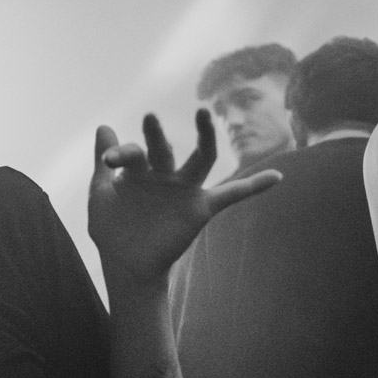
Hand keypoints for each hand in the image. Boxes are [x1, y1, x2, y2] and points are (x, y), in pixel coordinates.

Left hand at [88, 110, 280, 283]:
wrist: (125, 264)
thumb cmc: (110, 228)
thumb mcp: (100, 193)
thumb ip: (104, 159)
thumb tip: (103, 124)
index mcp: (139, 171)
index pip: (133, 153)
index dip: (120, 154)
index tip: (108, 160)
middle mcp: (164, 175)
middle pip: (164, 149)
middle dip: (156, 134)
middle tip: (150, 118)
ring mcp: (183, 190)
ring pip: (201, 159)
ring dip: (204, 136)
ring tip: (202, 112)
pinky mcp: (200, 209)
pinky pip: (232, 195)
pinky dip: (255, 187)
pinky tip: (277, 176)